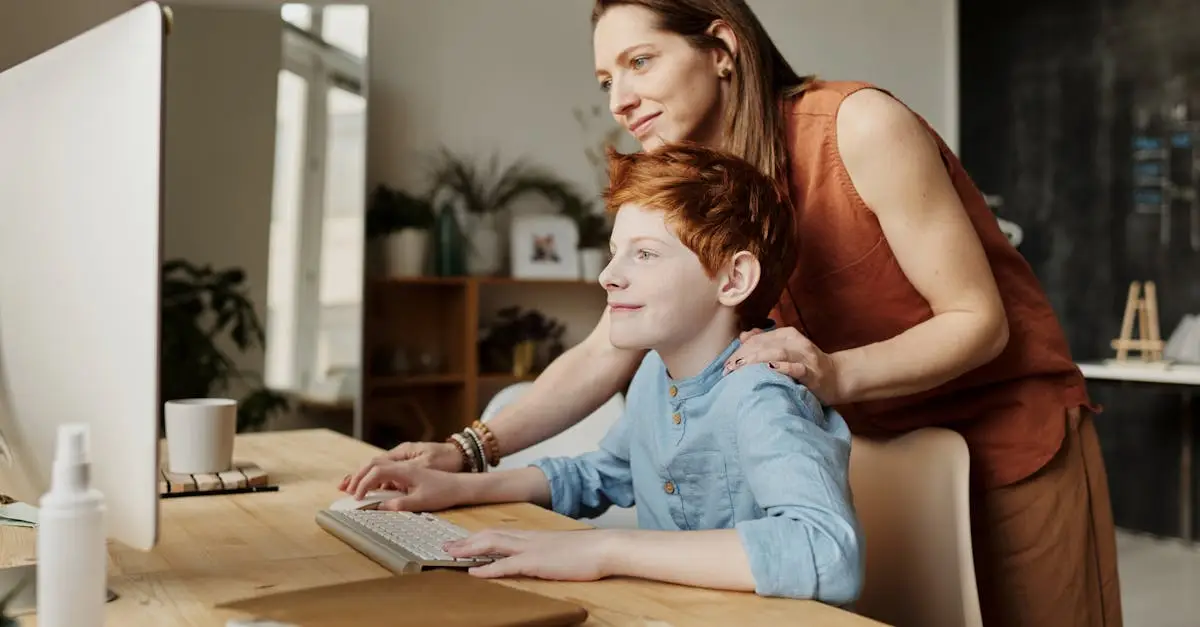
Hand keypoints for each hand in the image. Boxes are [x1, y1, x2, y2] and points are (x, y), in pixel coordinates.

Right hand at [341, 460, 466, 511]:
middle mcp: (403, 463)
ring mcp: (404, 466)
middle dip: (357, 476)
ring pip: (378, 466)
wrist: (459, 485)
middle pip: (373, 464)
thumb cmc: (443, 492)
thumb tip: (379, 507)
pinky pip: (385, 472)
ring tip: (348, 487)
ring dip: (363, 476)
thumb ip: (400, 504)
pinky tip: (366, 488)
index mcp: (406, 468)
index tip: (357, 497)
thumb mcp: (422, 501)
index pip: (377, 470)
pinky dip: (372, 478)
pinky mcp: (406, 471)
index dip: (364, 482)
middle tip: (344, 490)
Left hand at [444, 529, 614, 581]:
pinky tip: (474, 572)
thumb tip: (539, 556)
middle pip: (490, 535)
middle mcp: (528, 538)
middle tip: (446, 546)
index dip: (478, 536)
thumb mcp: (562, 549)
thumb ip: (546, 550)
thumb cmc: (588, 551)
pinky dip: (488, 568)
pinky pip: (507, 564)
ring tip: (451, 554)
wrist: (604, 548)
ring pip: (493, 544)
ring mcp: (531, 549)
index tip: (463, 540)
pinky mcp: (537, 562)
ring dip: (470, 549)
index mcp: (533, 536)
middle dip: (466, 541)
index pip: (499, 532)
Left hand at [724, 326, 843, 403]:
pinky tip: (769, 370)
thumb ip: (766, 343)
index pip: (758, 338)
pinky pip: (796, 368)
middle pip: (765, 344)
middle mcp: (796, 342)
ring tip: (740, 368)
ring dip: (756, 360)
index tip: (726, 364)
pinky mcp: (812, 373)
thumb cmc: (806, 366)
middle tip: (728, 369)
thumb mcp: (786, 350)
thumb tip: (743, 336)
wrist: (838, 378)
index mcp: (788, 334)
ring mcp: (805, 357)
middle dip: (744, 356)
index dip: (740, 350)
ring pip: (778, 353)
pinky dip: (782, 368)